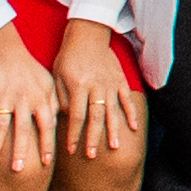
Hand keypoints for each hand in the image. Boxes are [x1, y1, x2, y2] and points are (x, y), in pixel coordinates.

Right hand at [0, 29, 63, 173]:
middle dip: (21, 152)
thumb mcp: (48, 83)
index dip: (47, 145)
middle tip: (19, 173)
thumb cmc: (29, 69)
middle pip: (23, 131)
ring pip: (0, 126)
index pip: (47, 126)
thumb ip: (53, 103)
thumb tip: (58, 125)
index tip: (47, 164)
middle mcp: (24, 100)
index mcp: (41, 99)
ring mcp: (4, 97)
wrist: (6, 48)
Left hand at [51, 28, 137, 159]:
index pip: (76, 116)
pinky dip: (131, 113)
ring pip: (112, 111)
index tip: (71, 149)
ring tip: (114, 147)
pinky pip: (127, 99)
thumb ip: (62, 98)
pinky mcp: (120, 80)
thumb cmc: (68, 56)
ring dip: (113, 130)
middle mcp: (96, 86)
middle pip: (95, 117)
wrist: (88, 34)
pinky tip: (134, 128)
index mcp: (78, 86)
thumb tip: (68, 119)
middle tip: (91, 155)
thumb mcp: (57, 76)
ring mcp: (110, 84)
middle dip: (93, 138)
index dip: (74, 134)